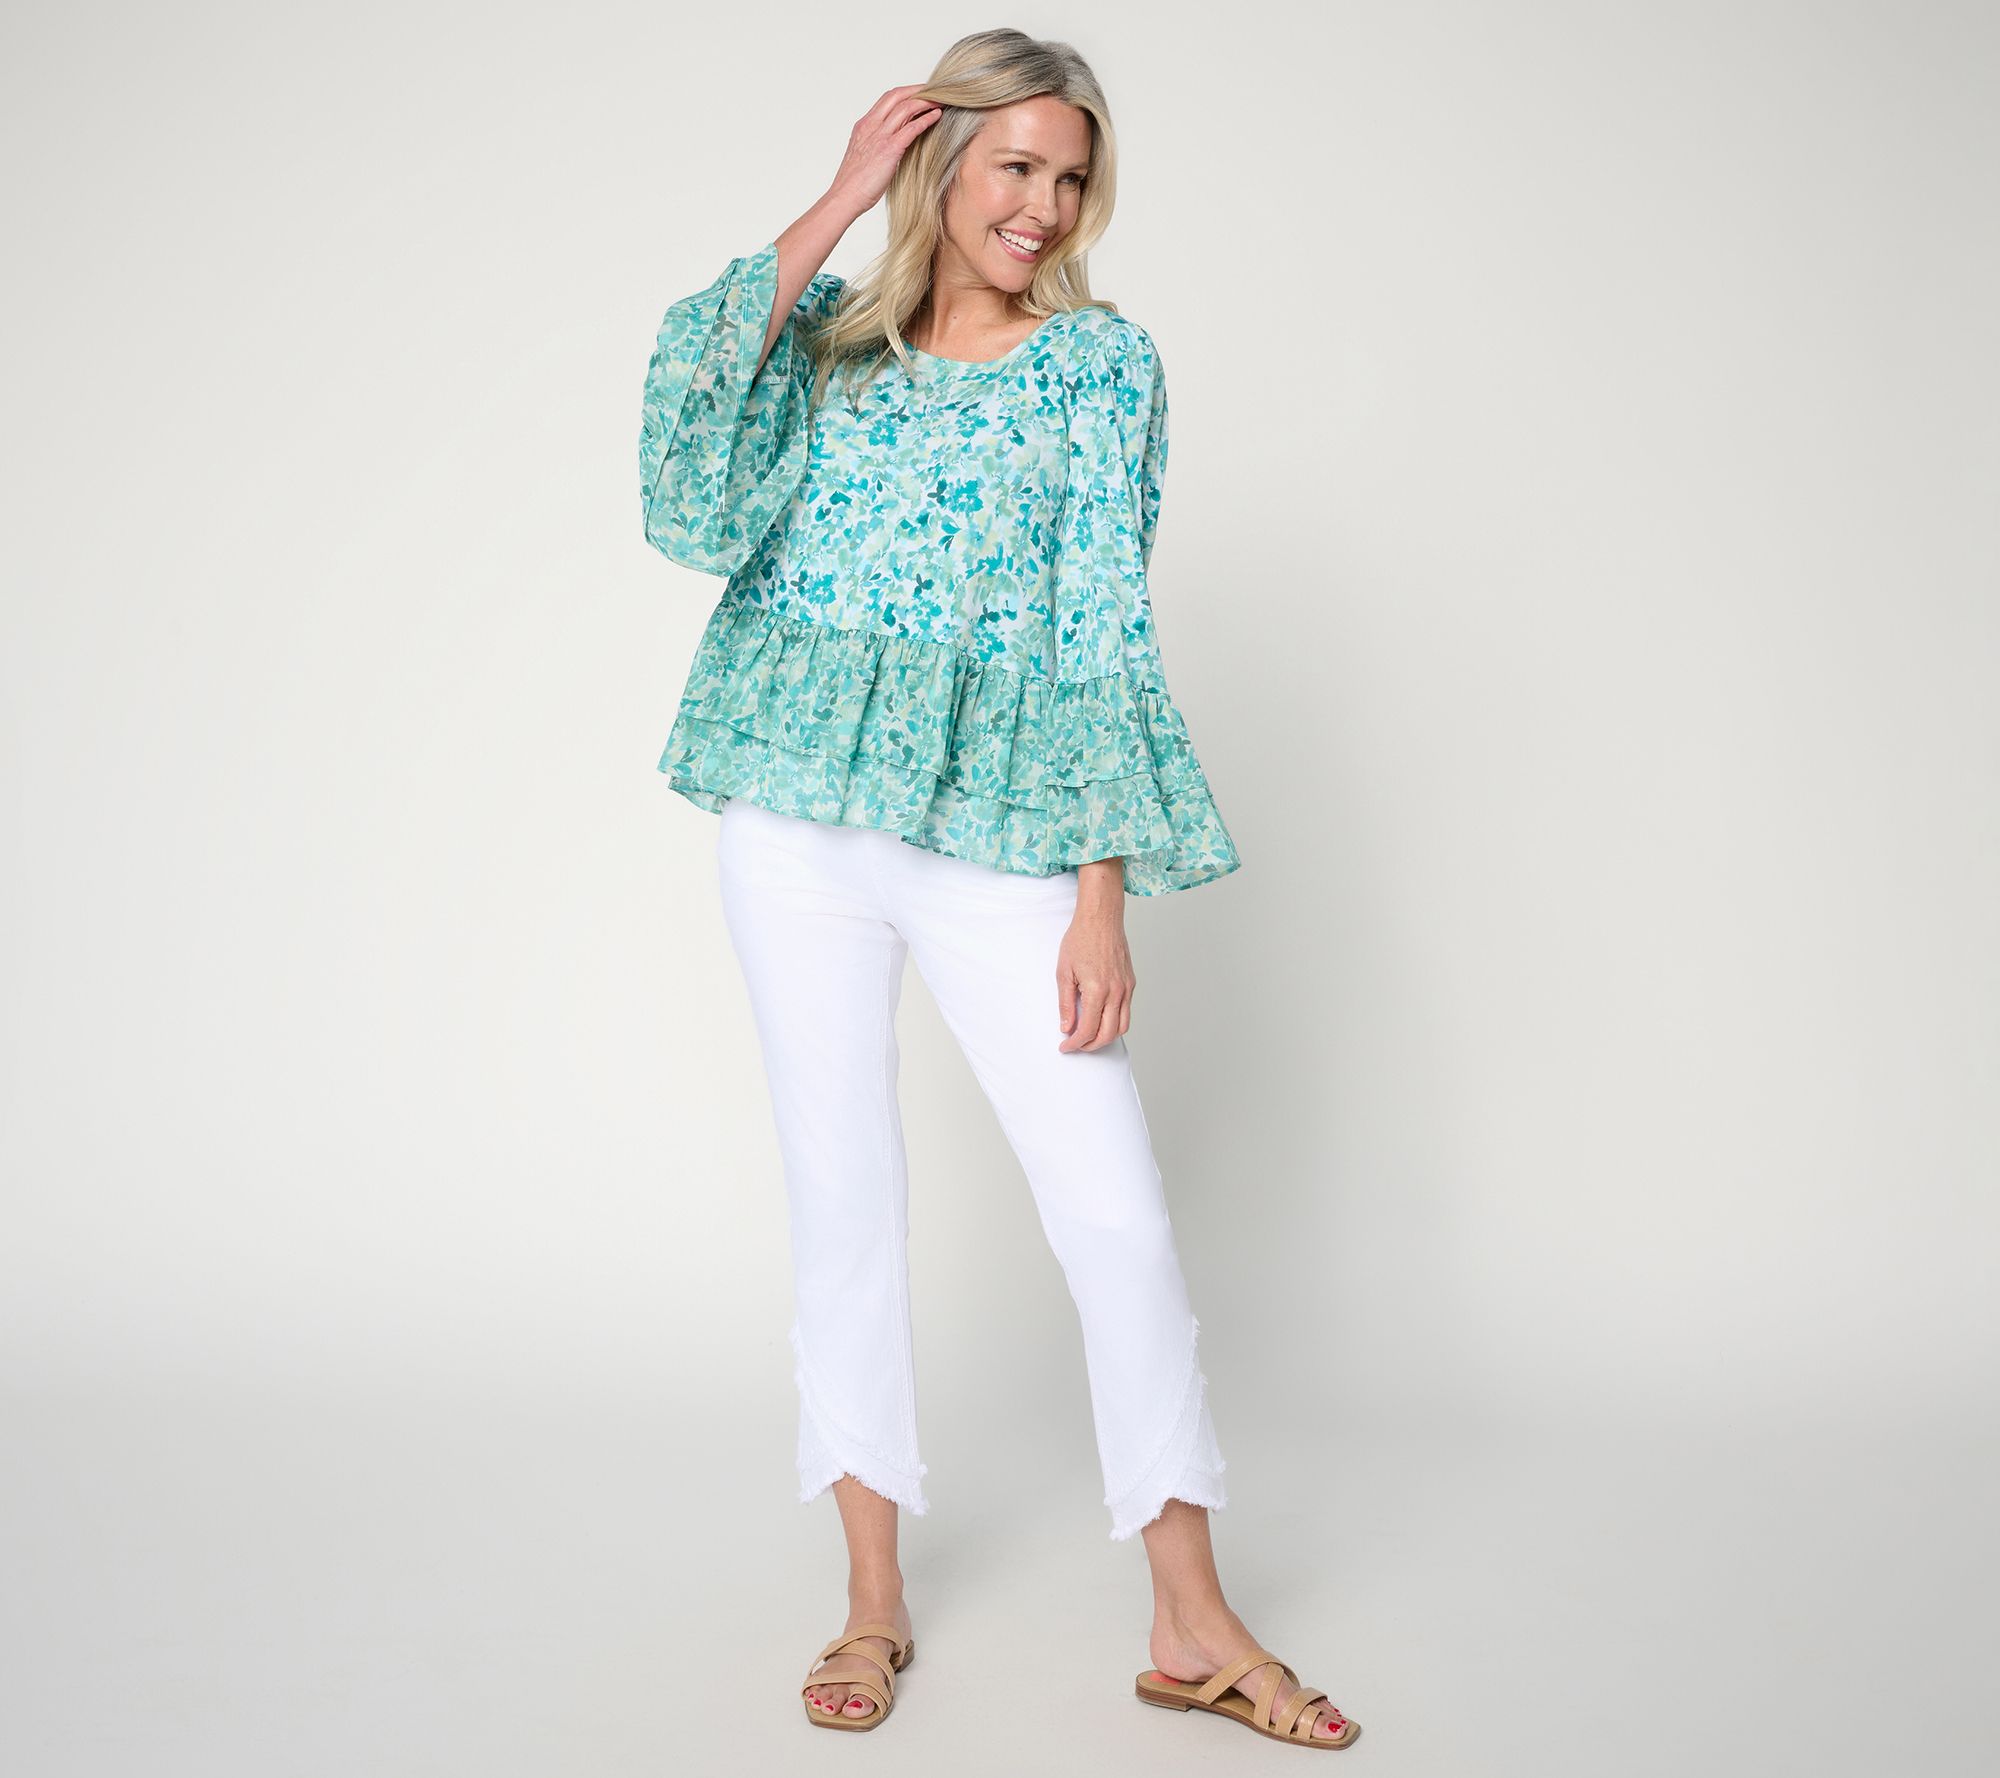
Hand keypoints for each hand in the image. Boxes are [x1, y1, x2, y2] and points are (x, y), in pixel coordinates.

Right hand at [826, 85, 944, 218]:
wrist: (844, 197)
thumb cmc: (853, 184)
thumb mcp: (864, 156)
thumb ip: (877, 144)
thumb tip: (895, 144)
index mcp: (864, 125)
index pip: (887, 99)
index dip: (906, 93)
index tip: (920, 94)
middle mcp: (871, 126)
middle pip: (897, 95)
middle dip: (918, 90)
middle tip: (935, 90)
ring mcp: (879, 136)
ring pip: (906, 107)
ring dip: (926, 102)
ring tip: (941, 102)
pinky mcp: (889, 149)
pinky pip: (911, 128)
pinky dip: (926, 119)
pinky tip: (937, 117)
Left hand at [1056, 887, 1135, 1051]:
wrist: (1101, 918)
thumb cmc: (1081, 939)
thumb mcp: (1064, 972)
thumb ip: (1066, 1003)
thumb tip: (1067, 1027)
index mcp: (1097, 990)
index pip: (1088, 1029)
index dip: (1075, 1043)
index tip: (1066, 1046)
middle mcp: (1116, 992)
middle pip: (1108, 1034)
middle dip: (1091, 1045)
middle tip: (1076, 1045)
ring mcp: (1126, 988)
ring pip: (1122, 1026)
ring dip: (1106, 1037)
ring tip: (1089, 1035)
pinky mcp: (1131, 982)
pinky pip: (1126, 1011)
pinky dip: (1115, 1021)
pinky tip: (1101, 1017)